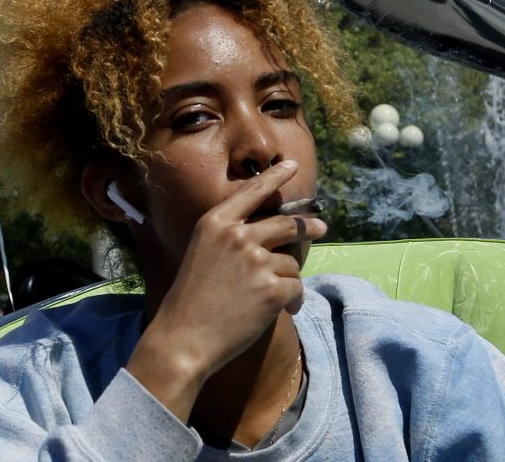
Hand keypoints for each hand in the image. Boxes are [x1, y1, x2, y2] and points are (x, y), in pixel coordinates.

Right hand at [125, 160, 325, 420]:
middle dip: (308, 226)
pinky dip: (294, 302)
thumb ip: (232, 237)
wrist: (183, 338)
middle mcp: (238, 235)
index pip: (252, 192)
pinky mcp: (272, 288)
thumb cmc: (190, 300)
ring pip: (291, 263)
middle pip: (286, 224)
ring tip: (270, 300)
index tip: (291, 165)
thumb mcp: (202, 252)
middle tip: (322, 228)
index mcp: (216, 222)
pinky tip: (283, 312)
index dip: (274, 177)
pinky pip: (296, 289)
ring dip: (288, 280)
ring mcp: (257, 261)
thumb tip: (272, 235)